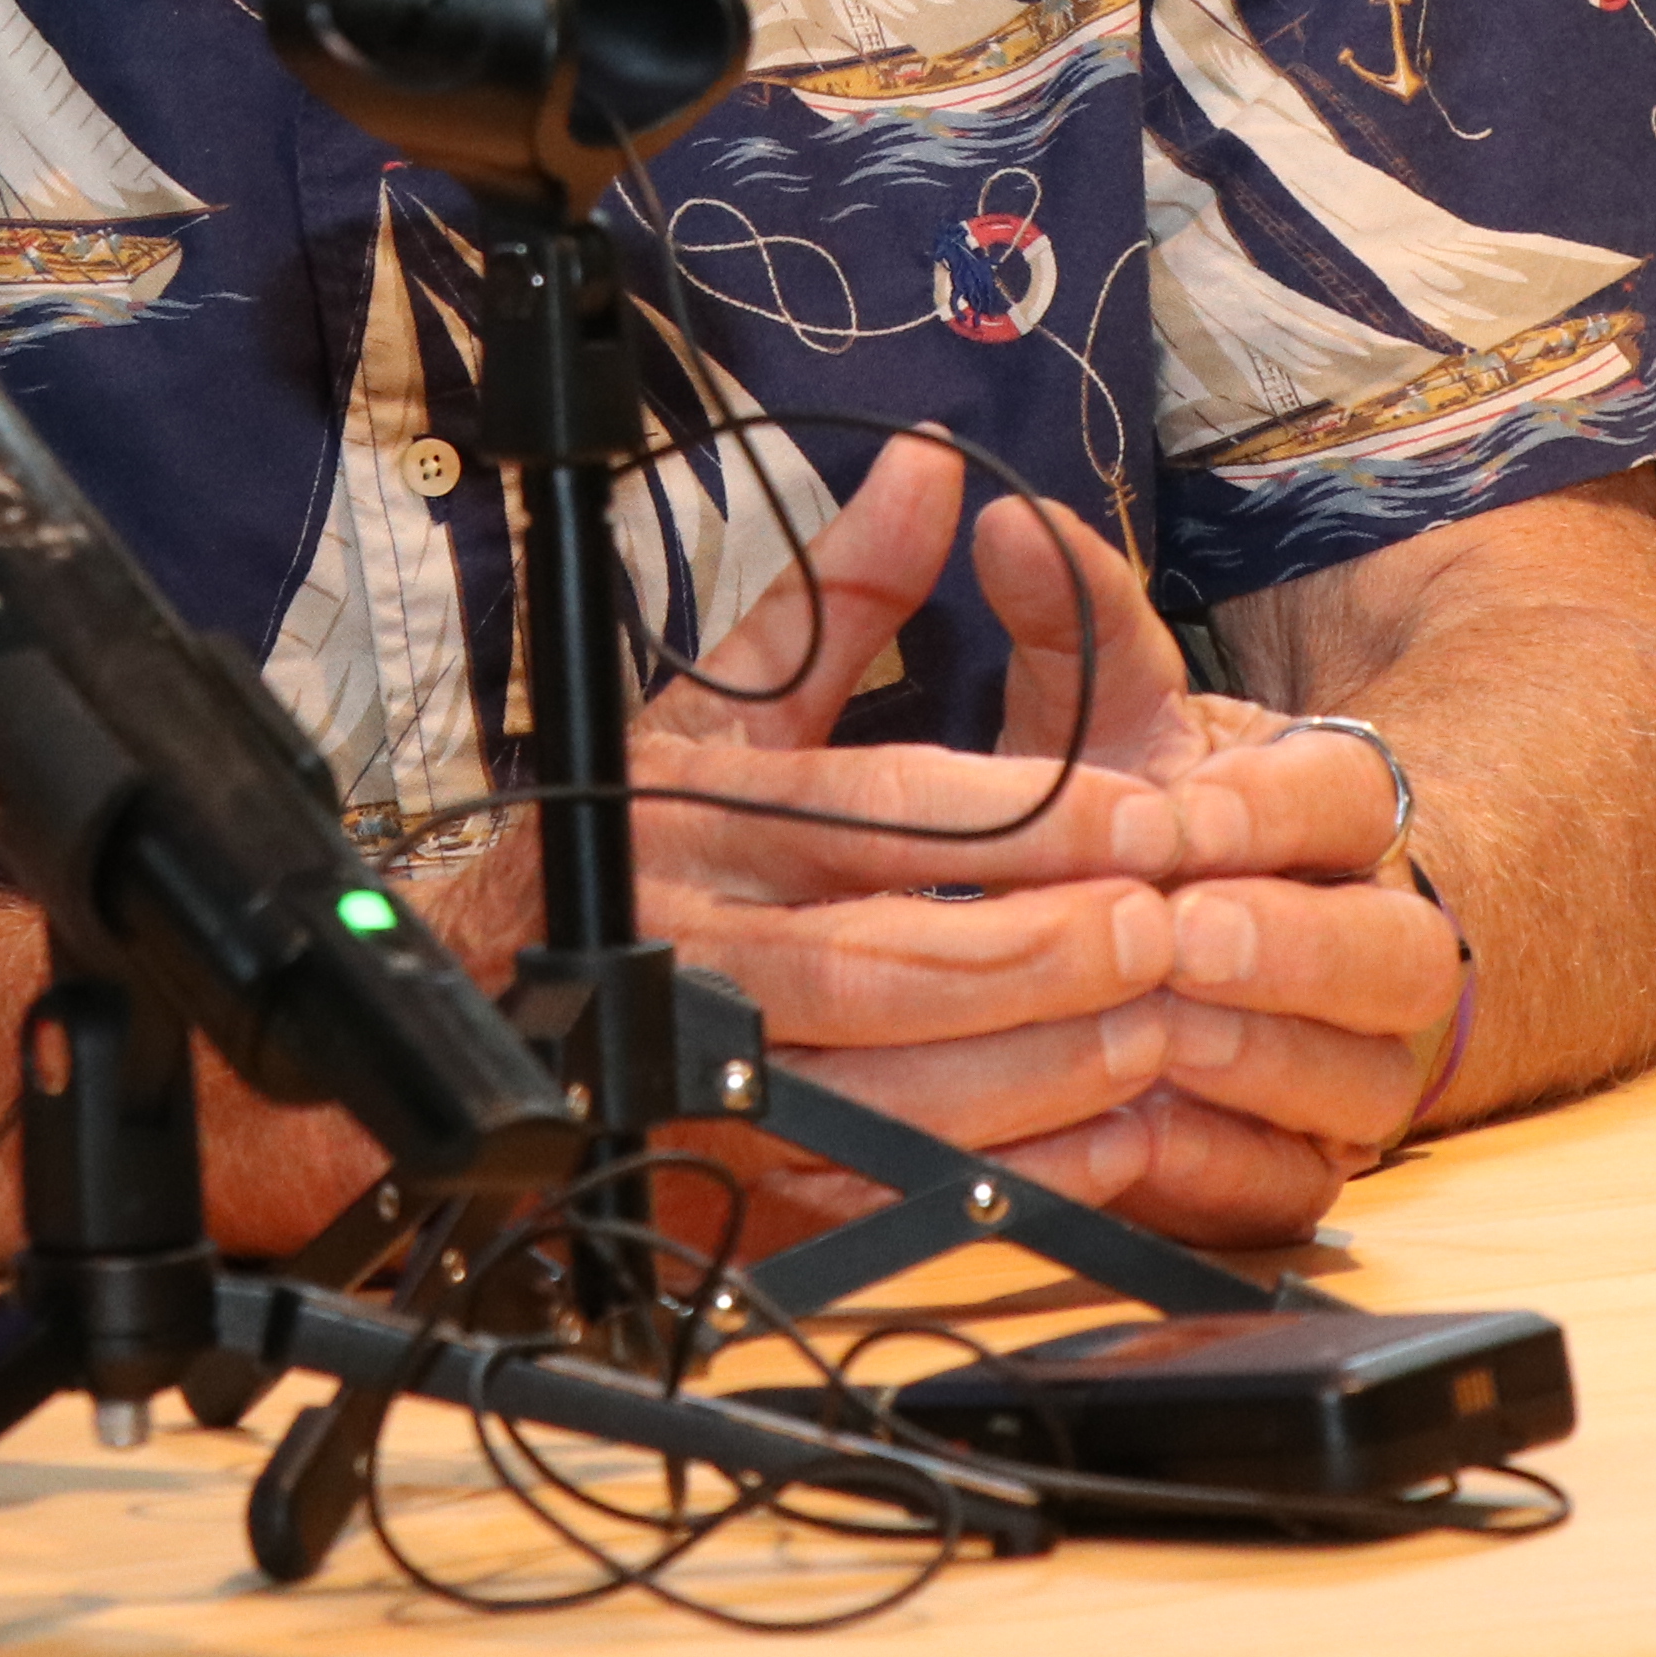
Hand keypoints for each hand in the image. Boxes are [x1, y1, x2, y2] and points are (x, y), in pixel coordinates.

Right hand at [618, 443, 1356, 1245]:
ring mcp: (716, 1080)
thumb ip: (839, 593)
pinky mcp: (744, 1181)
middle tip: (1170, 928)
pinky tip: (1105, 1127)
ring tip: (1157, 1018)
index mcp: (701, 819)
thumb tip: (932, 467)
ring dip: (1046, 1065)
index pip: (880, 817)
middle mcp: (701, 950)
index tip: (1148, 818)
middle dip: (1049, 952)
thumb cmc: (633, 837)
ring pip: (896, 1092)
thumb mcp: (722, 704)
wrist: (485, 997)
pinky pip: (895, 1189)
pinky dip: (1012, 1169)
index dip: (1025, 824)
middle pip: (891, 963)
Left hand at [965, 495, 1468, 1187]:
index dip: (1267, 810)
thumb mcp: (1118, 719)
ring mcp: (1358, 1072)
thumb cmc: (1158, 822)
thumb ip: (1075, 624)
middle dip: (1291, 947)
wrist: (1223, 956)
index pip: (1351, 800)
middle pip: (1397, 954)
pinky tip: (1138, 1136)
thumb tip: (1001, 516)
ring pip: (1360, 1081)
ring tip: (1155, 1031)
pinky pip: (1295, 1190)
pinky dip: (1220, 1168)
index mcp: (1344, 820)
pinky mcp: (1308, 1174)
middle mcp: (1380, 947)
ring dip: (1256, 1058)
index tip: (1173, 814)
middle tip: (1182, 936)